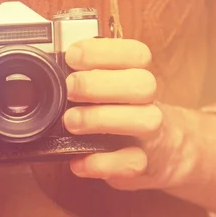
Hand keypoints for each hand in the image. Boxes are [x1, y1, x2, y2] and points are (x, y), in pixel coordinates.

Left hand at [63, 38, 198, 190]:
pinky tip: (78, 161)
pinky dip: (102, 164)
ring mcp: (150, 134)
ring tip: (71, 122)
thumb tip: (48, 67)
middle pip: (143, 84)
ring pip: (144, 121)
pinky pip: (133, 165)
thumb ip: (87, 75)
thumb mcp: (111, 88)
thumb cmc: (124, 111)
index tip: (72, 56)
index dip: (102, 51)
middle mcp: (149, 102)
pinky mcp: (144, 165)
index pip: (136, 53)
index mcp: (138, 75)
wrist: (167, 150)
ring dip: (101, 119)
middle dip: (99, 84)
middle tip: (69, 89)